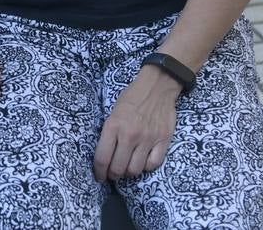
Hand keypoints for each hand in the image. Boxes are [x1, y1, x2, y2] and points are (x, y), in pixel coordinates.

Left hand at [93, 65, 179, 180]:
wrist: (157, 86)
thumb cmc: (132, 97)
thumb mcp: (113, 111)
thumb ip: (109, 132)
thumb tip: (105, 154)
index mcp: (113, 126)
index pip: (102, 158)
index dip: (99, 172)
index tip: (99, 176)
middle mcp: (129, 135)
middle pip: (118, 168)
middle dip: (113, 175)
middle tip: (113, 174)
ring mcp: (147, 139)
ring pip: (135, 170)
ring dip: (129, 172)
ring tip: (127, 168)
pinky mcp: (163, 140)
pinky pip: (153, 164)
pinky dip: (146, 167)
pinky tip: (143, 161)